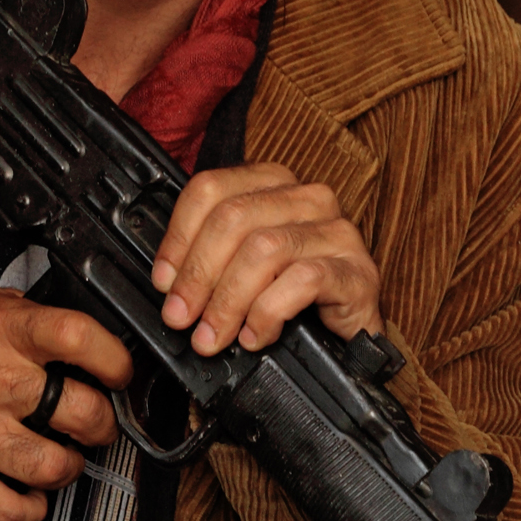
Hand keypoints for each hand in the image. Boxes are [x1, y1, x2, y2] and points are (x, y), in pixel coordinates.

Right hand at [0, 284, 133, 520]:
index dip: (114, 361)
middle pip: (82, 413)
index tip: (119, 373)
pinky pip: (10, 509)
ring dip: (71, 467)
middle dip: (102, 424)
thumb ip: (29, 316)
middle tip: (95, 422)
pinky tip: (30, 491)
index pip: (79, 338)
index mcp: (0, 331)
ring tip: (63, 456)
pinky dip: (31, 508)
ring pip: (55, 467)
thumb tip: (85, 336)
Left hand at [149, 163, 381, 354]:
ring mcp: (336, 231)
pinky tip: (255, 336)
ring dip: (228, 300)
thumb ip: (210, 260)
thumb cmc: (294, 299)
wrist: (349, 335)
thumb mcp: (244, 267)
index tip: (164, 281)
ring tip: (215, 335)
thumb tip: (169, 282)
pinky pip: (302, 280)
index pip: (211, 189)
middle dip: (198, 274)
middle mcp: (307, 198)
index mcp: (273, 184)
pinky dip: (268, 313)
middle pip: (233, 218)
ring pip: (264, 248)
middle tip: (182, 317)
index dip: (178, 237)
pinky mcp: (356, 269)